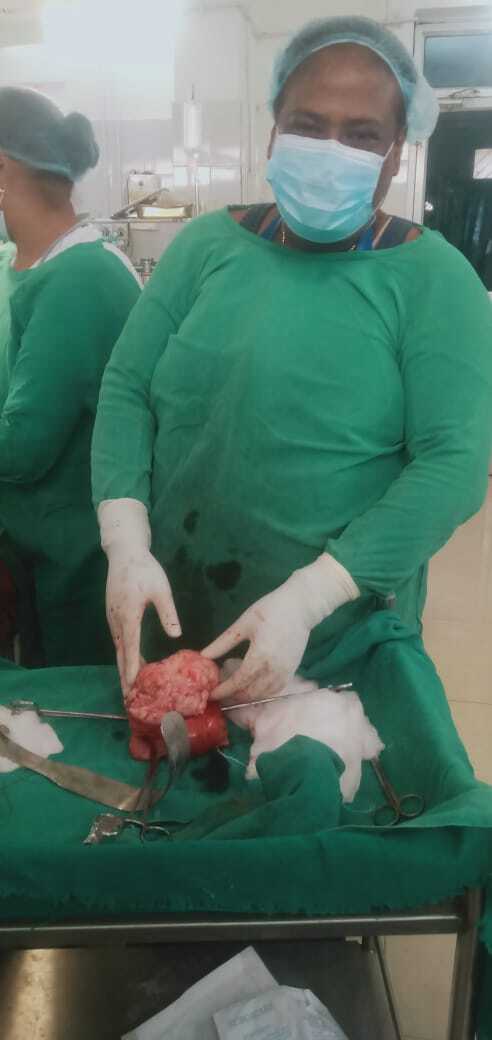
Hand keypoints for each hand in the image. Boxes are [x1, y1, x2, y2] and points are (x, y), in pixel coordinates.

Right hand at [98, 499, 180, 694]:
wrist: (124, 553)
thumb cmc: (145, 569)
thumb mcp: (161, 589)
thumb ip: (168, 612)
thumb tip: (177, 635)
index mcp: (129, 615)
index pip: (130, 646)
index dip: (132, 666)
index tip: (133, 685)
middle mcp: (116, 620)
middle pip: (120, 653)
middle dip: (124, 676)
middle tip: (129, 697)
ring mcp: (112, 618)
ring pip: (118, 647)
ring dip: (123, 666)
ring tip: (130, 687)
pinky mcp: (113, 615)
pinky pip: (118, 639)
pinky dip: (123, 654)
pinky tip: (131, 661)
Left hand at [203, 554, 358, 701]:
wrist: (301, 606)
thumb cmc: (271, 610)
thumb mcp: (243, 624)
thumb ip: (223, 642)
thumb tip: (204, 656)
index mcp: (260, 657)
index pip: (238, 683)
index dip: (223, 690)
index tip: (211, 693)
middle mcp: (273, 670)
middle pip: (250, 694)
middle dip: (233, 697)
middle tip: (219, 693)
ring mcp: (285, 672)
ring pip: (263, 694)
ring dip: (246, 697)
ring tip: (232, 692)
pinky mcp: (291, 671)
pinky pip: (274, 690)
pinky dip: (261, 693)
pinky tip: (251, 687)